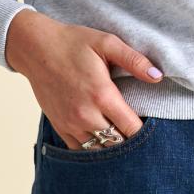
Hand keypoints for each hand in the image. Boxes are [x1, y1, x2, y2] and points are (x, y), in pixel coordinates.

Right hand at [4, 10, 163, 148]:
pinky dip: (94, 149)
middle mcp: (86, 115)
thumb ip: (134, 60)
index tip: (153, 127)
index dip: (145, 132)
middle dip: (132, 142)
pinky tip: (104, 140)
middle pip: (117, 144)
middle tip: (142, 134)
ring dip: (113, 147)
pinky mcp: (60, 126)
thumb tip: (158, 76)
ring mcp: (70, 124)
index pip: (131, 128)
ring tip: (124, 137)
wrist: (36, 47)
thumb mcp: (106, 43)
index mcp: (102, 95)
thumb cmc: (73, 43)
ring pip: (99, 151)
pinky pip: (81, 150)